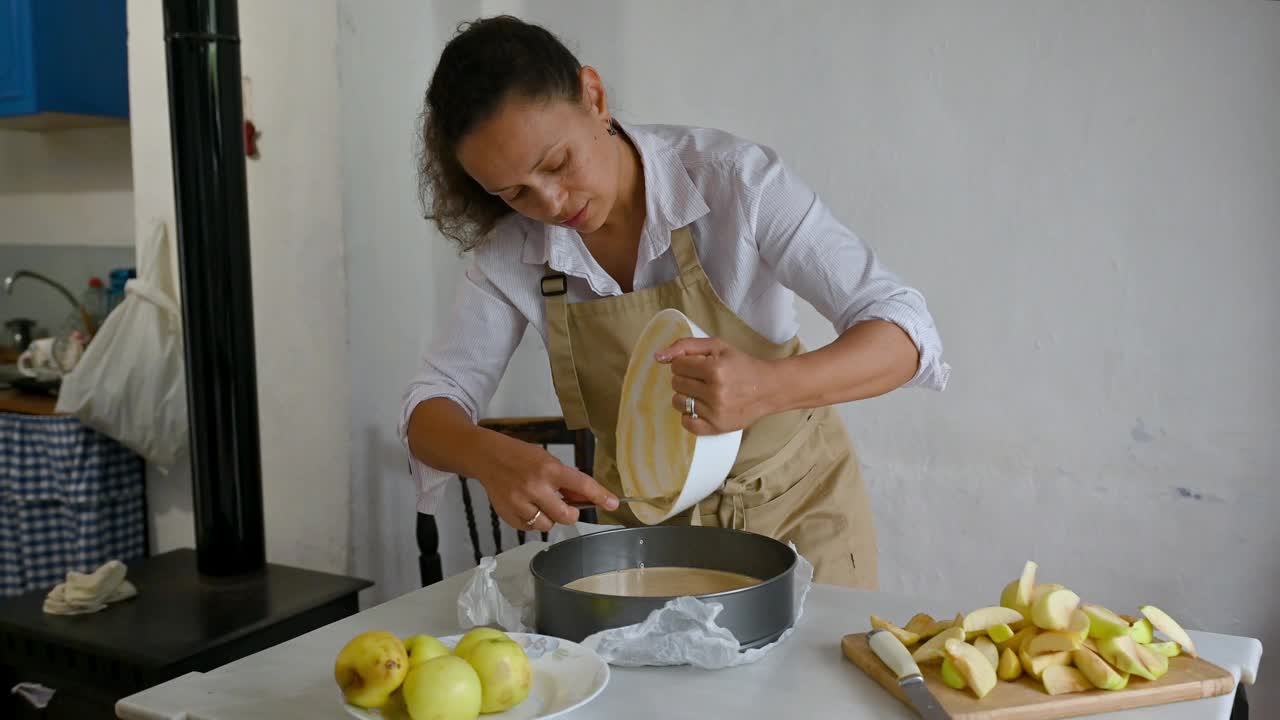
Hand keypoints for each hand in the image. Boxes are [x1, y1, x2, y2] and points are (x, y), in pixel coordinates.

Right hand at [476, 434, 617, 532]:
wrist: (486, 456)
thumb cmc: (519, 456)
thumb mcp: (546, 460)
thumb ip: (566, 481)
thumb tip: (587, 499)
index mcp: (548, 469)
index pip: (581, 485)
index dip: (600, 496)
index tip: (613, 504)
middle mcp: (534, 486)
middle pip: (566, 515)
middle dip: (571, 514)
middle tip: (568, 507)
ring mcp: (519, 502)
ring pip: (547, 525)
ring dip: (550, 518)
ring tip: (541, 503)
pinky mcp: (507, 514)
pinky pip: (530, 529)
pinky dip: (533, 521)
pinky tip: (528, 506)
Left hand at [656, 337, 779, 434]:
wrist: (768, 388)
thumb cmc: (742, 365)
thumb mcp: (718, 346)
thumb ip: (686, 346)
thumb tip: (658, 356)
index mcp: (715, 369)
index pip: (677, 365)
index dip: (684, 363)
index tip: (697, 365)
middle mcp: (715, 392)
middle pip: (676, 383)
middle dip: (685, 378)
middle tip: (702, 378)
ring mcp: (716, 412)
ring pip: (678, 402)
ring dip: (686, 395)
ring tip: (702, 392)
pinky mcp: (717, 427)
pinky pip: (686, 423)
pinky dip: (689, 415)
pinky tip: (701, 407)